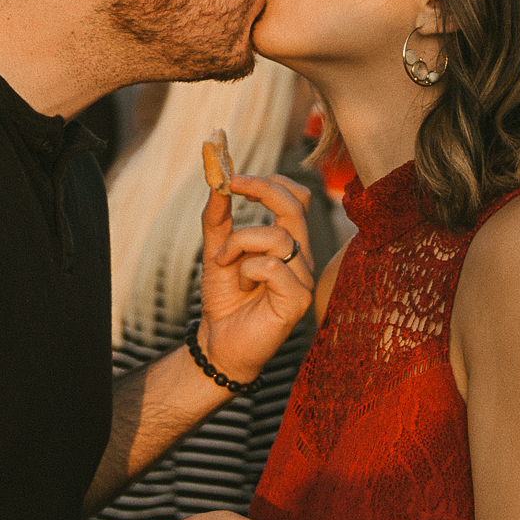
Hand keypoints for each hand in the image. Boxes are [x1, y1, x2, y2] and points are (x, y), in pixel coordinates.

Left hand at [198, 172, 314, 385]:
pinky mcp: (297, 300)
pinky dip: (247, 270)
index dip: (270, 182)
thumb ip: (218, 219)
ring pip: (277, 237)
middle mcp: (302, 257)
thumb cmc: (225, 299)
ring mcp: (303, 278)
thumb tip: (217, 182)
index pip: (296, 199)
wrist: (219, 342)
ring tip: (224, 263)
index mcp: (289, 242)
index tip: (234, 177)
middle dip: (262, 189)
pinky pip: (273, 267)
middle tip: (231, 184)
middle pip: (295, 207)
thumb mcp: (216, 251)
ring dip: (240, 243)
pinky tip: (241, 287)